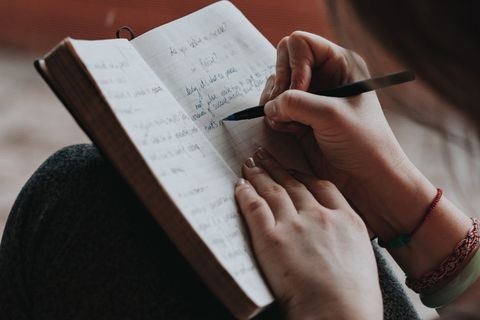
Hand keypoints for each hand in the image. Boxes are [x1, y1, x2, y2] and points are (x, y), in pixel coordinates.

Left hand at [235, 148, 381, 319]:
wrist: (339, 314)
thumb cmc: (355, 298)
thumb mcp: (362, 259)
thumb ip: (345, 240)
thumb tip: (333, 240)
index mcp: (347, 219)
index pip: (321, 186)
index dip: (303, 174)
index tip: (293, 169)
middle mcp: (320, 215)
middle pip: (294, 183)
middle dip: (277, 167)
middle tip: (264, 155)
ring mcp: (295, 225)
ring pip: (273, 190)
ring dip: (259, 174)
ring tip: (250, 164)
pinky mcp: (271, 239)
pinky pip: (255, 208)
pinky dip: (246, 194)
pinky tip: (240, 186)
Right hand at [260, 31, 435, 240]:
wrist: (368, 179)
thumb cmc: (363, 143)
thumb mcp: (330, 115)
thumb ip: (295, 102)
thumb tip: (269, 105)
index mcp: (340, 64)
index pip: (300, 43)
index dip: (294, 65)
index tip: (301, 90)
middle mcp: (323, 77)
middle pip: (282, 62)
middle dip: (280, 85)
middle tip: (285, 106)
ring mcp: (310, 98)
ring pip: (275, 87)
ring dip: (275, 104)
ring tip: (289, 123)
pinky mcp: (300, 118)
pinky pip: (275, 108)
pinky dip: (275, 118)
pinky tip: (289, 130)